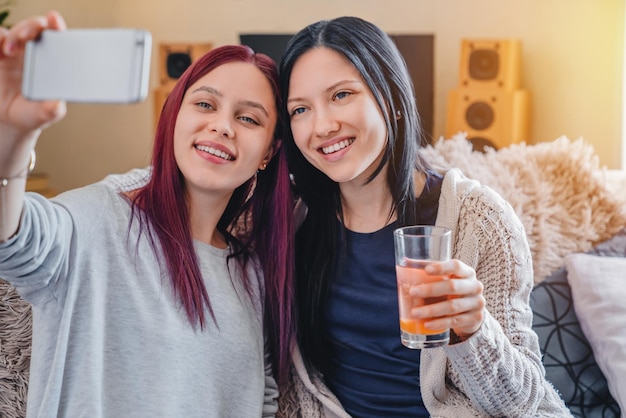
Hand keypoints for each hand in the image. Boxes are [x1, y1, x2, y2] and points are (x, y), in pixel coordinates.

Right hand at [0, 10, 66, 135]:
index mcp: (50, 62)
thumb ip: (51, 109)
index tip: (53, 19)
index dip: (55, 25)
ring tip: (8, 50)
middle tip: (24, 36)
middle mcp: (32, 53)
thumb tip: (57, 104)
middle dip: (29, 26)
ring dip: (10, 36)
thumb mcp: (44, 114)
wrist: (8, 121)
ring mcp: (12, 53)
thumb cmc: (31, 114)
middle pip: (32, 28)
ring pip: (10, 33)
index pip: (55, 38)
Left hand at [408, 259, 484, 340]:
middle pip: (452, 287)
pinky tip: (427, 324)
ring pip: (452, 306)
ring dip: (431, 310)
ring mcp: (476, 303)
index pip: (456, 266)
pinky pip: (455, 321)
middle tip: (412, 292)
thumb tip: (405, 261)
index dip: (441, 267)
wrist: (473, 312)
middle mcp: (475, 286)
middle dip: (430, 290)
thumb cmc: (454, 291)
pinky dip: (439, 323)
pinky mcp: (475, 318)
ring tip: (415, 313)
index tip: (426, 270)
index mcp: (467, 272)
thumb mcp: (447, 279)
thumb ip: (429, 269)